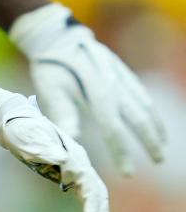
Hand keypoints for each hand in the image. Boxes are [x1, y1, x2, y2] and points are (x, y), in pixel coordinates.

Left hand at [0, 95, 109, 211]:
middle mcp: (78, 159)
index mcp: (71, 152)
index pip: (86, 180)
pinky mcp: (68, 172)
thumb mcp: (27, 137)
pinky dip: (90, 206)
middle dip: (98, 211)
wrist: (15, 120)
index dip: (90, 201)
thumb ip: (43, 149)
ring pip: (94, 191)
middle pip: (96, 188)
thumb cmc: (19, 129)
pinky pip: (85, 191)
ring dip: (97, 211)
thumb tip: (63, 160)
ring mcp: (75, 165)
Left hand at [10, 3, 165, 173]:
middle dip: (149, 142)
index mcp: (97, 94)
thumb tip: (72, 141)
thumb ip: (63, 114)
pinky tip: (154, 121)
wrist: (58, 38)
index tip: (127, 173)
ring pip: (146, 107)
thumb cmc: (51, 68)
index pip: (113, 129)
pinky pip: (143, 95)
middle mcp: (115, 86)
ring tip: (162, 146)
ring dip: (156, 128)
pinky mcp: (123, 73)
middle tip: (158, 162)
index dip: (122, 153)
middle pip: (139, 119)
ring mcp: (122, 78)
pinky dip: (151, 111)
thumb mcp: (50, 90)